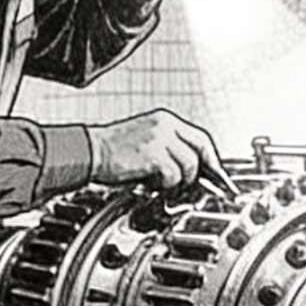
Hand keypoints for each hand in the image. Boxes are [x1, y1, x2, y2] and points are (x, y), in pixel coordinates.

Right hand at [91, 109, 222, 189]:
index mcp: (164, 120)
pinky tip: (150, 184)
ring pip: (189, 165)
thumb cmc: (112, 151)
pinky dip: (165, 185)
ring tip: (160, 184)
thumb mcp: (146, 140)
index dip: (211, 158)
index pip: (200, 137)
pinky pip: (173, 175)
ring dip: (177, 181)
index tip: (216, 173)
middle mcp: (165, 125)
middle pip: (201, 149)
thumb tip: (191, 169)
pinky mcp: (153, 154)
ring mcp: (160, 138)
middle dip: (204, 170)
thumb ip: (169, 148)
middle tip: (196, 184)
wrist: (89, 152)